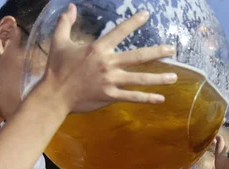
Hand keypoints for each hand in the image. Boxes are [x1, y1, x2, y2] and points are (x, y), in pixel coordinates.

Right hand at [41, 5, 177, 113]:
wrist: (54, 94)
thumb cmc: (56, 68)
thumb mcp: (59, 42)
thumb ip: (65, 23)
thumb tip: (70, 6)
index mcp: (98, 49)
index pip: (120, 32)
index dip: (134, 22)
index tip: (146, 15)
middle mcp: (108, 63)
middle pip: (138, 56)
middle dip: (157, 52)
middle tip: (172, 49)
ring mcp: (111, 81)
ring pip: (140, 78)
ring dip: (159, 78)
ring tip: (174, 77)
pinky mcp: (110, 96)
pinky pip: (132, 97)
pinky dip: (147, 98)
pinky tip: (161, 98)